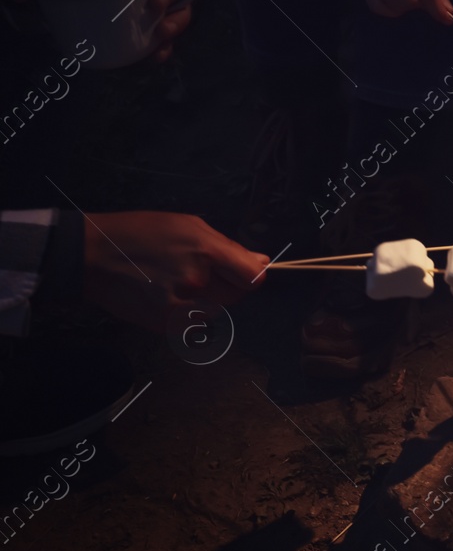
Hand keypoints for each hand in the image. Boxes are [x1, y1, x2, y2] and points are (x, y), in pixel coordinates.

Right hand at [82, 212, 270, 332]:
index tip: (244, 271)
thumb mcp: (188, 226)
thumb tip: (262, 262)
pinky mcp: (165, 325)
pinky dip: (188, 312)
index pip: (252, 277)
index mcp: (204, 250)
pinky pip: (194, 323)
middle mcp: (195, 280)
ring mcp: (179, 306)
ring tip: (177, 280)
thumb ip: (229, 248)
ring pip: (216, 310)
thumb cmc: (140, 234)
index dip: (252, 275)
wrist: (92, 256)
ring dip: (207, 299)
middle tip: (198, 269)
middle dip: (226, 284)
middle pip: (236, 295)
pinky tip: (166, 294)